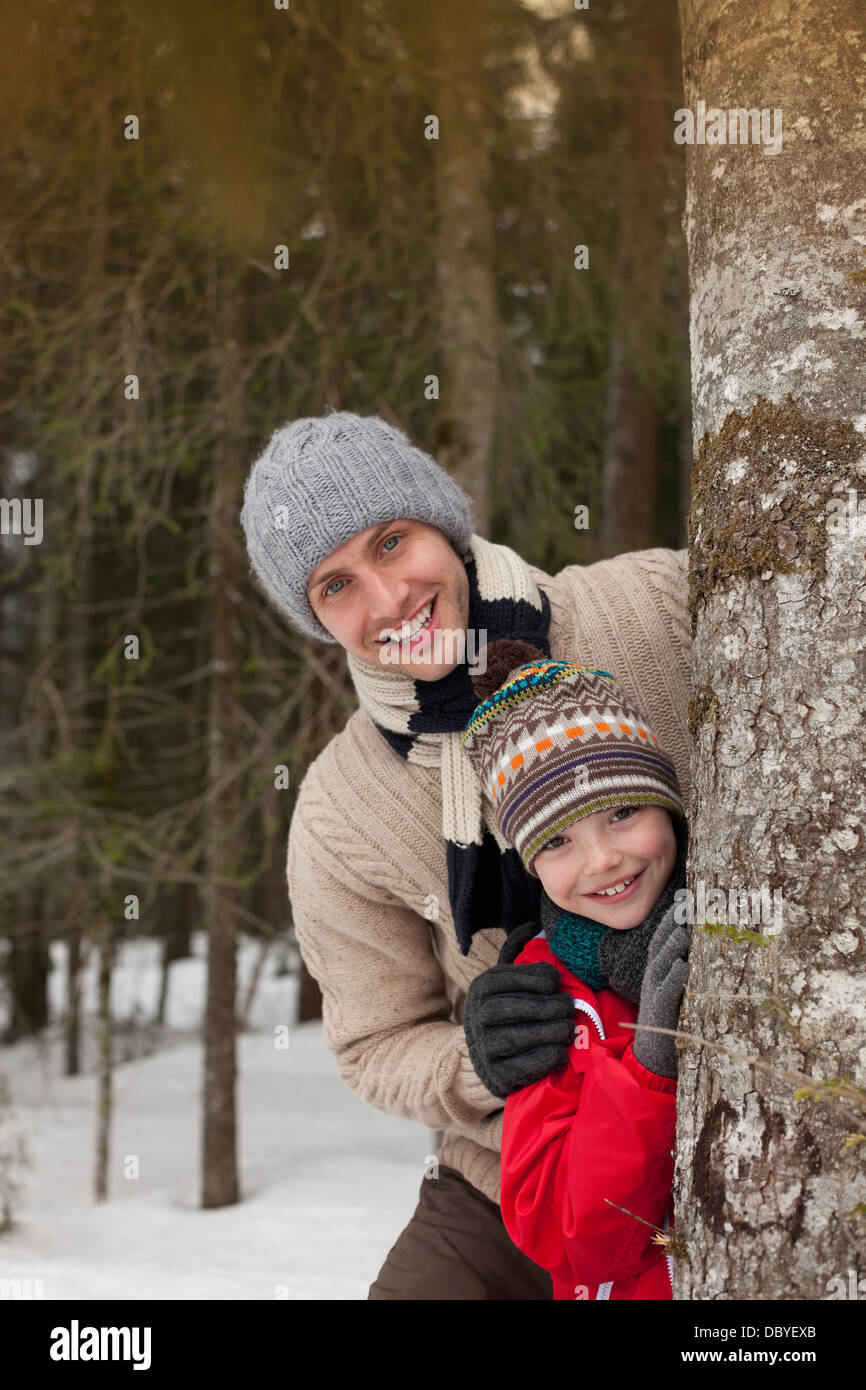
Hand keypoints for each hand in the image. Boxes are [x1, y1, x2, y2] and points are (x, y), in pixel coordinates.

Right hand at [463, 921, 574, 1098]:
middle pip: (518, 1007)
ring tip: (567, 1028)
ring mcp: (484, 1046)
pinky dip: (545, 1058)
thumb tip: (533, 924)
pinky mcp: (495, 1074)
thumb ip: (518, 953)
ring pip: (521, 1036)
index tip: (555, 983)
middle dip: (549, 1007)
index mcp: (482, 988)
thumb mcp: (506, 980)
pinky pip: (523, 1066)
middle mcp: (478, 1015)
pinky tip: (560, 1051)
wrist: (484, 1058)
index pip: (509, 977)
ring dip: (551, 1032)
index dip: (536, 978)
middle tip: (569, 1008)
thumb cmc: (506, 1011)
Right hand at [632, 907, 689, 1078]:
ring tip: (683, 931)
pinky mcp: (660, 1012)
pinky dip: (675, 979)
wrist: (653, 1056)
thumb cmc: (674, 1019)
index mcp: (659, 968)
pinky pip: (667, 993)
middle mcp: (654, 976)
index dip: (674, 915)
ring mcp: (655, 992)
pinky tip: (684, 968)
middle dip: (671, 921)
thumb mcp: (678, 989)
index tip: (688, 895)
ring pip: (662, 964)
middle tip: (686, 901)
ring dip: (672, 947)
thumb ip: (687, 968)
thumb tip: (706, 944)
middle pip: (660, 942)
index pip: (664, 935)